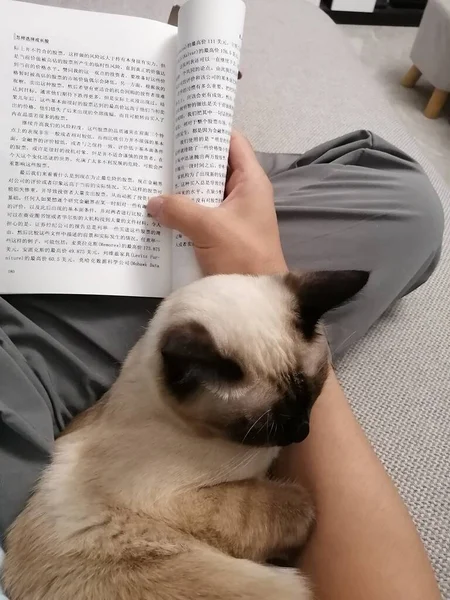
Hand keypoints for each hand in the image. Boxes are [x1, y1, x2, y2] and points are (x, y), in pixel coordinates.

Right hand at [146, 130, 286, 275]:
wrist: (256, 298)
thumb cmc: (242, 256)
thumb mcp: (209, 228)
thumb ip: (179, 210)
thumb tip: (152, 202)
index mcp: (251, 182)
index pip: (232, 142)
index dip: (209, 130)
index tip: (180, 125)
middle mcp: (243, 193)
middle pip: (214, 166)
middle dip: (187, 161)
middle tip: (156, 152)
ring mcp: (233, 215)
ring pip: (204, 193)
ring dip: (182, 189)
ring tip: (151, 177)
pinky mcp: (222, 235)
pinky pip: (200, 215)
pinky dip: (183, 212)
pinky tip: (159, 211)